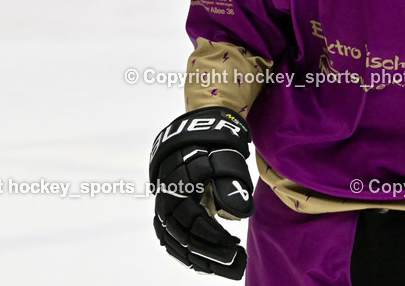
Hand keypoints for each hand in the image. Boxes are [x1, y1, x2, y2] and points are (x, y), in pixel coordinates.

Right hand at [149, 107, 254, 279]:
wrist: (193, 136)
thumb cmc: (214, 149)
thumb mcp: (225, 159)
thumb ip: (231, 183)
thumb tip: (242, 213)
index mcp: (180, 183)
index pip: (192, 218)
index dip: (211, 235)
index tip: (233, 246)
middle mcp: (167, 198)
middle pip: (182, 235)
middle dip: (209, 253)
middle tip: (236, 262)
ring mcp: (163, 208)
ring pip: (175, 242)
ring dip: (199, 259)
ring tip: (227, 267)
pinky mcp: (165, 215)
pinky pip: (169, 241)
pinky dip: (185, 255)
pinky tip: (203, 265)